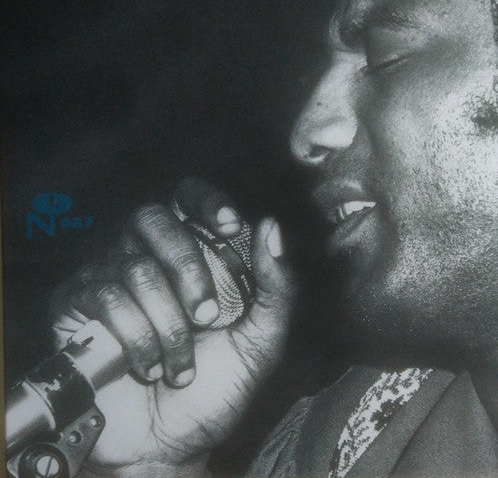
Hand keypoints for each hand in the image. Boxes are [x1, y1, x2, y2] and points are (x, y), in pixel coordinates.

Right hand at [50, 178, 294, 476]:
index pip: (189, 197)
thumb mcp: (260, 342)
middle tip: (207, 318)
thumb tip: (270, 224)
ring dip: (168, 326)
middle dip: (189, 268)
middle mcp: (147, 256)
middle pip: (154, 218)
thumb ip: (276, 288)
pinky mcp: (76, 306)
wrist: (169, 446)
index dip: (207, 201)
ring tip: (181, 367)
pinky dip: (136, 339)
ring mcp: (108, 278)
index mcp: (194, 256)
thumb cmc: (216, 391)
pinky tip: (148, 369)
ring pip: (136, 268)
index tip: (232, 227)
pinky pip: (104, 297)